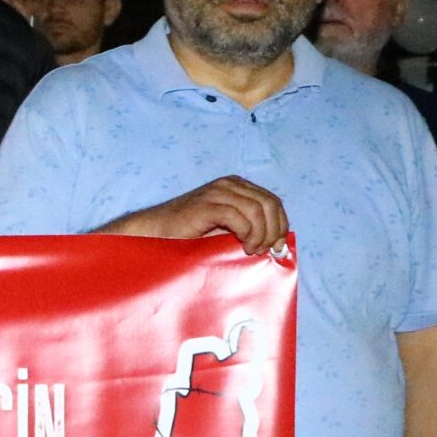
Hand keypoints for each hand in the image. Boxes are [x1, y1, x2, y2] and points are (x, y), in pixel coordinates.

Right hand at [102, 177, 289, 254]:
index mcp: (236, 186)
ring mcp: (218, 192)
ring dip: (262, 234)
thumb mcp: (226, 230)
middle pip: (270, 204)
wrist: (155, 233)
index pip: (272, 201)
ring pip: (258, 210)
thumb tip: (279, 243)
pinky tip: (243, 247)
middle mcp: (229, 184)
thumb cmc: (190, 236)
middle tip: (267, 251)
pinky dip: (248, 234)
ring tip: (252, 250)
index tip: (278, 248)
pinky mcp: (207, 204)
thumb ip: (250, 228)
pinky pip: (240, 217)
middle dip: (274, 231)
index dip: (281, 225)